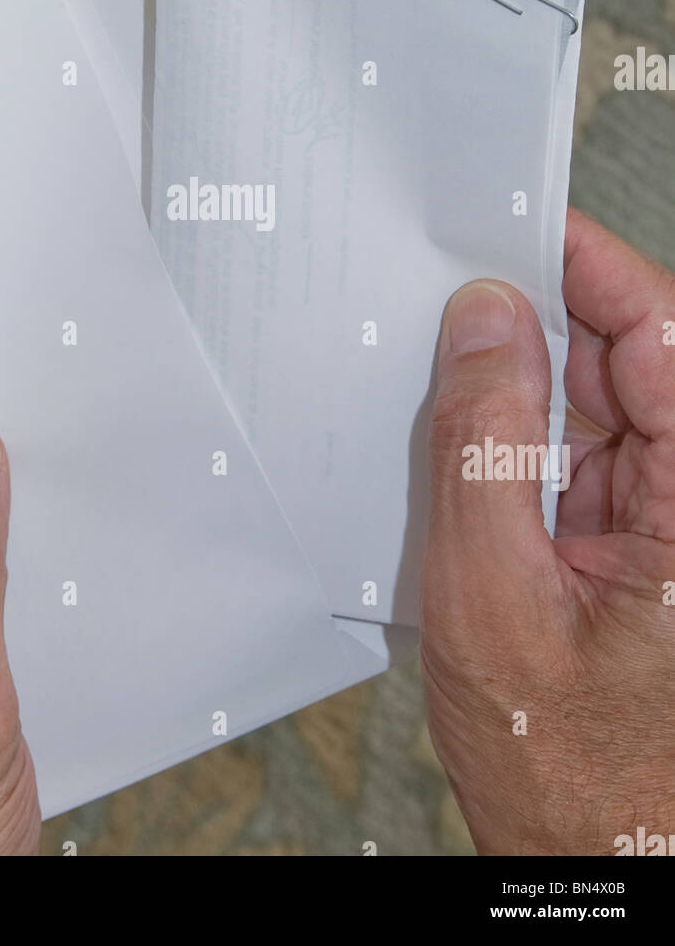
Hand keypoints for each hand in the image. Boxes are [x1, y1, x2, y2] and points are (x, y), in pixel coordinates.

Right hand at [422, 208, 674, 855]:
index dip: (590, 266)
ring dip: (518, 385)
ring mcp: (666, 520)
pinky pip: (573, 454)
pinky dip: (514, 438)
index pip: (663, 335)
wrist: (599, 870)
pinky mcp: (631, 542)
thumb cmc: (573, 775)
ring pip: (595, 403)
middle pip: (628, 359)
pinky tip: (461, 437)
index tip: (517, 221)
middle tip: (447, 289)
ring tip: (439, 375)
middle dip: (537, 320)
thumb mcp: (492, 594)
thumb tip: (485, 321)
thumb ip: (483, 442)